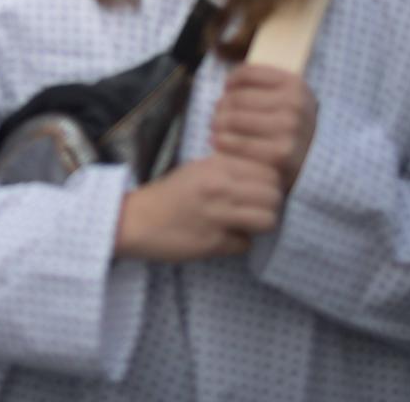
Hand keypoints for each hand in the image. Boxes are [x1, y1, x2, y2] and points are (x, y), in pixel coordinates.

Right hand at [114, 153, 283, 262]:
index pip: (268, 170)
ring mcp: (217, 214)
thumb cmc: (169, 194)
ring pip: (267, 219)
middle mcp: (219, 186)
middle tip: (255, 209)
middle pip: (273, 195)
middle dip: (270, 204)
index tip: (259, 189)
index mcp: (216, 164)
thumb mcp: (198, 169)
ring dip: (260, 225)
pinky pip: (245, 244)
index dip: (270, 181)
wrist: (136, 220)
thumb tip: (266, 177)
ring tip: (245, 224)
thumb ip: (230, 168)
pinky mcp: (213, 241)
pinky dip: (239, 243)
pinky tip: (226, 238)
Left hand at [210, 65, 318, 189]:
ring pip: (233, 120)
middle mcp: (295, 105)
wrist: (313, 161)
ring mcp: (289, 130)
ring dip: (217, 124)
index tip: (227, 88)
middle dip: (221, 106)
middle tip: (216, 114)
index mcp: (296, 84)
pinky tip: (216, 142)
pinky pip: (237, 143)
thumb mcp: (287, 97)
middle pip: (236, 98)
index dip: (231, 81)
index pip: (246, 73)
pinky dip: (221, 142)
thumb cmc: (291, 125)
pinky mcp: (280, 155)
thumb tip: (227, 74)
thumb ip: (263, 83)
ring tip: (215, 127)